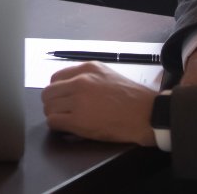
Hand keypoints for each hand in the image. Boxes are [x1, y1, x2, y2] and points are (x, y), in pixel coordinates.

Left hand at [41, 62, 156, 145]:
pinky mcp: (79, 120)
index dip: (57, 90)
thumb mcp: (108, 75)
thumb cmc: (133, 98)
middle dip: (52, 103)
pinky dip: (57, 126)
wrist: (148, 115)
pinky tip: (67, 128)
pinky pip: (54, 122)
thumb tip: (69, 86)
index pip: (55, 77)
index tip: (61, 98)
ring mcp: (79, 101)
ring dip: (54, 115)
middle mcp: (81, 81)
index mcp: (88, 68)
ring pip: (49, 107)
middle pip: (48, 93)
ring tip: (65, 120)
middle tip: (61, 111)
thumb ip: (87, 77)